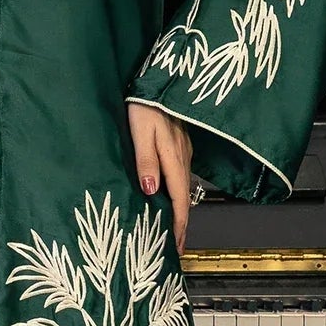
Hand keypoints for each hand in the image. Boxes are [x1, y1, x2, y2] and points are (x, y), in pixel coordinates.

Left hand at [127, 102, 194, 254]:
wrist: (160, 78)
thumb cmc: (145, 103)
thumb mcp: (141, 131)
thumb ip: (146, 160)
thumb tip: (150, 191)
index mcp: (173, 157)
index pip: (178, 200)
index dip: (178, 226)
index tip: (177, 247)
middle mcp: (182, 156)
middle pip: (184, 199)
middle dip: (181, 225)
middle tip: (177, 247)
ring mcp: (183, 150)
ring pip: (183, 187)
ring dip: (179, 210)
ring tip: (173, 229)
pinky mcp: (179, 143)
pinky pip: (180, 175)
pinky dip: (177, 193)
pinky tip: (169, 197)